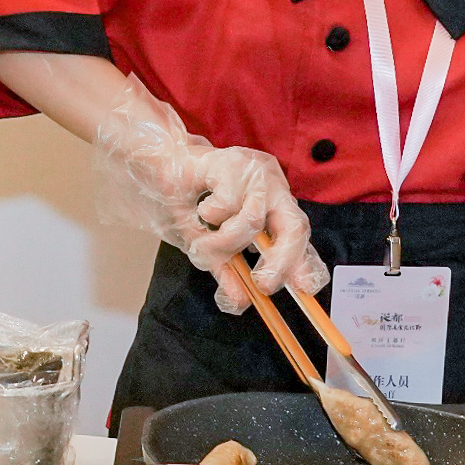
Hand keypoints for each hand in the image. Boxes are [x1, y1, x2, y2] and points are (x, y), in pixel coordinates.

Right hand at [92, 79, 320, 313]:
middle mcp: (272, 188)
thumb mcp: (208, 242)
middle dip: (282, 260)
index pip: (298, 235)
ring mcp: (255, 173)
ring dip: (224, 240)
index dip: (304, 263)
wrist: (159, 162)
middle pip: (295, 227)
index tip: (304, 289)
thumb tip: (239, 302)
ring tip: (203, 239)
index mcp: (272, 206)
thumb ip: (227, 269)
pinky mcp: (234, 162)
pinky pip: (229, 203)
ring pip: (254, 219)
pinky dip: (210, 214)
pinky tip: (200, 208)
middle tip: (263, 285)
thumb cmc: (188, 199)